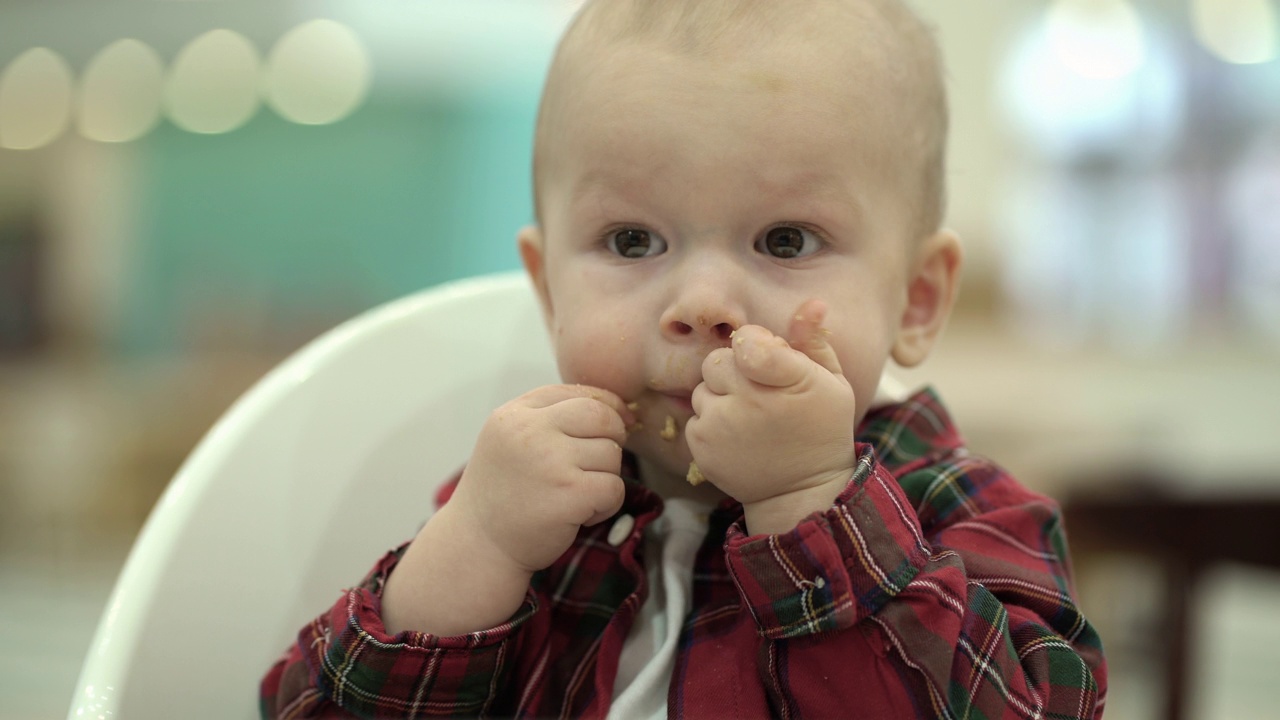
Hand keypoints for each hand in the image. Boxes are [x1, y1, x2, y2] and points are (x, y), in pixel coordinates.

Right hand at [448, 384, 633, 573]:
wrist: (477, 546)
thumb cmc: (502, 494)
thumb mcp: (510, 441)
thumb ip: (550, 418)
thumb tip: (617, 409)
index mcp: (515, 414)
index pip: (578, 393)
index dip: (607, 406)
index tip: (618, 423)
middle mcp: (530, 432)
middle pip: (602, 416)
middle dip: (614, 437)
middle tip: (599, 463)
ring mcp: (550, 462)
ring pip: (611, 454)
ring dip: (605, 477)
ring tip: (576, 495)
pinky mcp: (569, 495)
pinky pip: (614, 488)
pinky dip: (607, 505)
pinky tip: (581, 514)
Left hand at [685, 300, 856, 532]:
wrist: (802, 492)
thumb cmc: (820, 428)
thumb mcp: (831, 383)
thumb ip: (813, 341)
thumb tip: (813, 303)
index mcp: (789, 380)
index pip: (747, 341)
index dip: (752, 344)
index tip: (765, 359)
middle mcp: (753, 402)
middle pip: (716, 361)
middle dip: (733, 371)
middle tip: (756, 392)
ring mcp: (723, 427)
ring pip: (702, 389)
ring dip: (720, 398)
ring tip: (748, 419)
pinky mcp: (702, 448)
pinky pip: (695, 417)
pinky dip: (711, 424)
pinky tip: (737, 438)